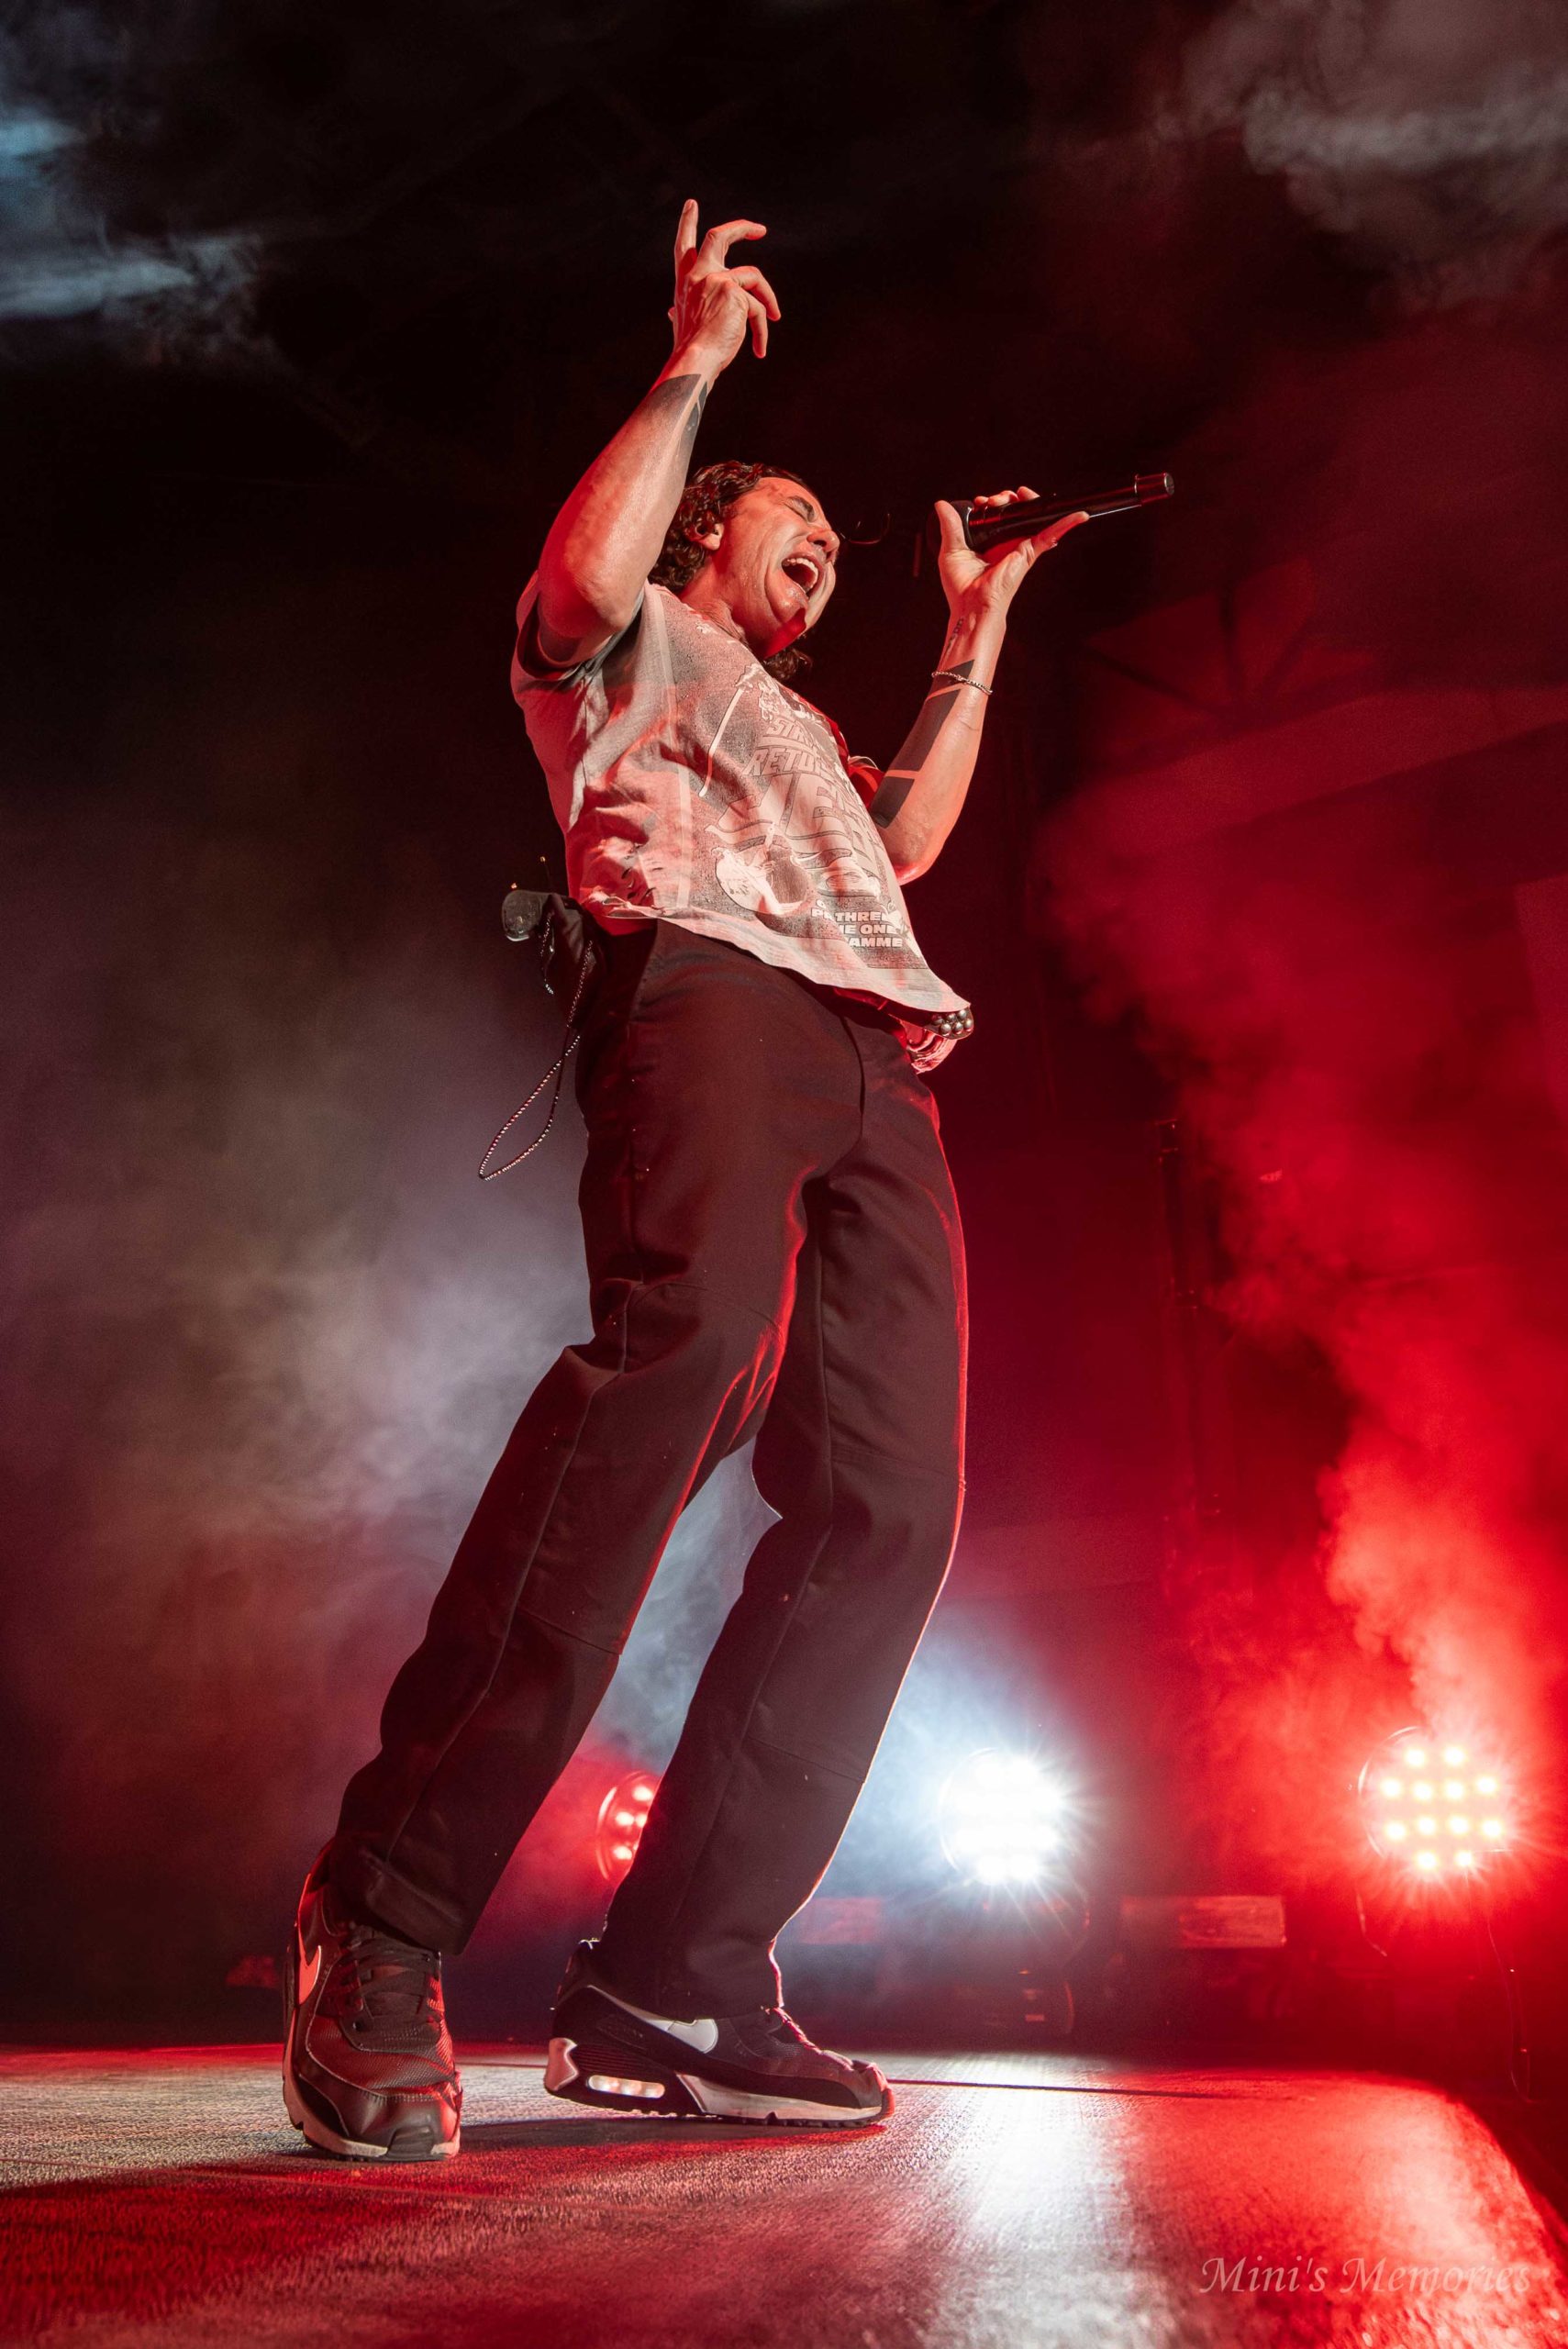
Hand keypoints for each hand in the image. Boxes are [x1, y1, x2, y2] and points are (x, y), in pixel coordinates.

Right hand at [668, 200, 780, 368]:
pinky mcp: (734, 291)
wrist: (694, 362)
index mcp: (685, 282)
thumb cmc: (690, 350)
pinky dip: (762, 328)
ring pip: (754, 278)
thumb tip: (670, 312)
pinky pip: (758, 307)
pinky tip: (759, 349)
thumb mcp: (681, 324)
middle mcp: (699, 274)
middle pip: (719, 237)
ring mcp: (716, 279)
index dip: (687, 223)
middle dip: (741, 228)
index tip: (692, 205)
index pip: (684, 246)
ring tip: (774, 319)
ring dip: (768, 299)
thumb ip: (679, 312)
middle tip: (760, 229)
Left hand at [931, 487, 1087, 615]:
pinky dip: (1065, 525)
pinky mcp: (1028, 554)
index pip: (998, 515)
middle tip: (994, 499)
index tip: (980, 502)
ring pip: (1033, 517)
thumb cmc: (962, 588)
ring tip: (1019, 493)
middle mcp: (1007, 543)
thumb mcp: (951, 550)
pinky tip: (1078, 516)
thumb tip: (941, 505)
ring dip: (1030, 500)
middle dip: (1007, 497)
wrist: (971, 608)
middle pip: (1016, 511)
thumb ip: (950, 526)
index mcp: (989, 542)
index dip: (992, 502)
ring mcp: (1020, 547)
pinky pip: (1050, 535)